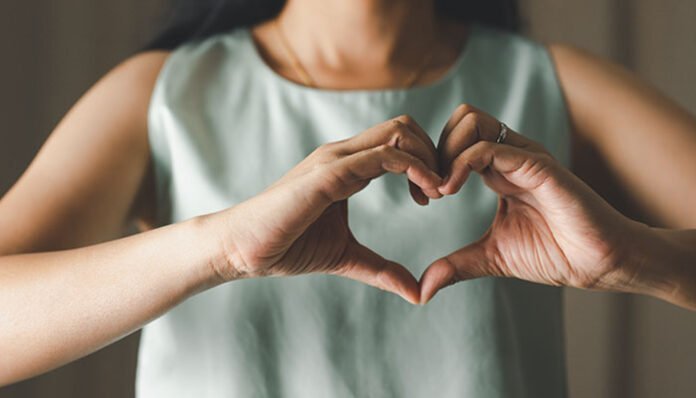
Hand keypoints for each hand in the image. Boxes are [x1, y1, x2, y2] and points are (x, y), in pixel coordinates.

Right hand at [218, 116, 441, 303]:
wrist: (242, 250)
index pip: (398, 141)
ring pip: (398, 132)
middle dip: (434, 153)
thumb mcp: (345, 257)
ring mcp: (335, 159)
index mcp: (347, 166)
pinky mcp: (329, 173)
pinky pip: (383, 155)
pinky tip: (426, 195)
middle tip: (443, 191)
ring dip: (429, 158)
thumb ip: (381, 269)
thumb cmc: (286, 247)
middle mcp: (343, 154)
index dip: (425, 163)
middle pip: (405, 126)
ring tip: (438, 193)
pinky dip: (413, 168)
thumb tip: (417, 292)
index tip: (433, 196)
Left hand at [420, 105, 640, 302]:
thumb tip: (424, 288)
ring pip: (470, 120)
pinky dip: (460, 165)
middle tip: (429, 190)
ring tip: (441, 190)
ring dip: (444, 151)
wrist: (600, 263)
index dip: (431, 163)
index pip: (455, 140)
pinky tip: (451, 191)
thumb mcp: (492, 257)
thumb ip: (457, 264)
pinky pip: (488, 148)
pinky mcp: (537, 165)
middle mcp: (510, 156)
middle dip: (434, 149)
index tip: (423, 198)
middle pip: (460, 119)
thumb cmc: (556, 254)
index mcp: (499, 171)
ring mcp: (524, 156)